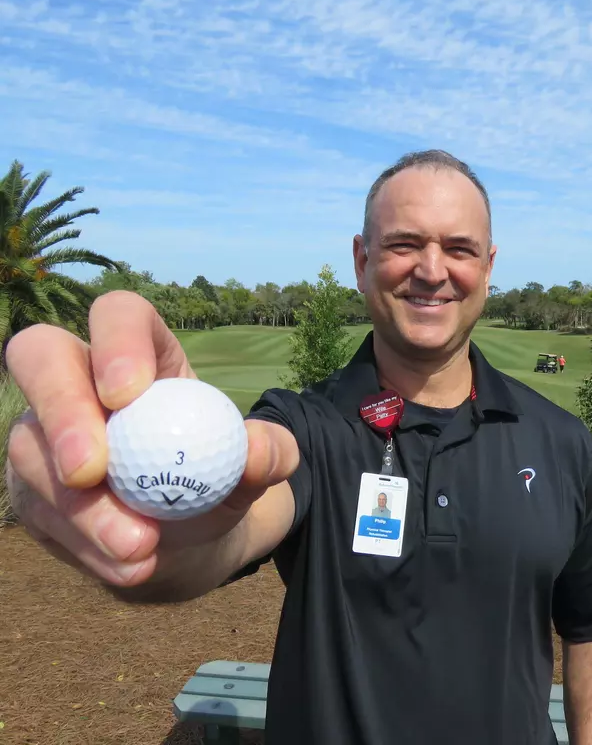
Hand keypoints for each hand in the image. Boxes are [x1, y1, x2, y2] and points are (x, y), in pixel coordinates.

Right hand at [5, 291, 297, 587]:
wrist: (188, 535)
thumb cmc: (222, 477)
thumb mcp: (261, 465)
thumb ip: (272, 452)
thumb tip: (257, 450)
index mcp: (144, 353)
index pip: (119, 314)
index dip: (115, 341)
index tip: (129, 395)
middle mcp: (81, 379)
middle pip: (39, 355)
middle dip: (60, 409)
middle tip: (92, 471)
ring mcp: (45, 432)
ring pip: (30, 448)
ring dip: (81, 506)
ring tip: (141, 547)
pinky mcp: (32, 486)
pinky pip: (38, 512)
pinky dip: (84, 545)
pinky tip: (131, 565)